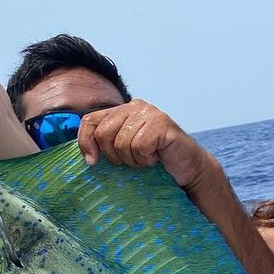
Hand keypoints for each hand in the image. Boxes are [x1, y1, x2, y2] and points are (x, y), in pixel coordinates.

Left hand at [75, 99, 210, 188]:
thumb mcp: (125, 150)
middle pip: (103, 133)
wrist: (188, 167)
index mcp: (122, 110)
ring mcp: (150, 113)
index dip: (85, 142)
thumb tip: (88, 157)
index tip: (92, 162)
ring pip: (122, 143)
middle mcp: (135, 106)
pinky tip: (156, 158)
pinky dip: (146, 160)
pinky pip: (139, 147)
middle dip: (115, 155)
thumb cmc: (156, 160)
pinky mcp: (162, 123)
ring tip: (147, 159)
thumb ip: (108, 144)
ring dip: (134, 160)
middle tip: (132, 160)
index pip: (90, 120)